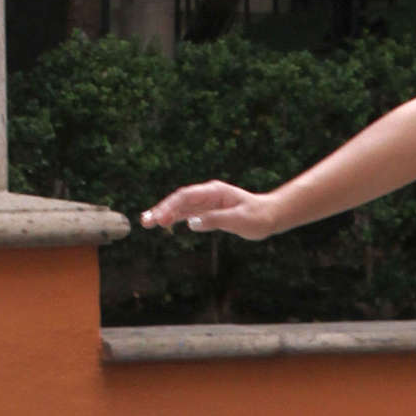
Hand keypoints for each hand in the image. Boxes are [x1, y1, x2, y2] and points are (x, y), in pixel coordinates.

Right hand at [141, 181, 276, 240]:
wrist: (270, 216)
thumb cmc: (257, 217)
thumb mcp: (238, 220)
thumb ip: (214, 220)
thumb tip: (191, 224)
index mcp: (214, 192)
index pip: (187, 197)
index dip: (171, 206)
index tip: (160, 218)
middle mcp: (207, 194)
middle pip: (179, 200)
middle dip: (162, 209)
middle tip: (145, 221)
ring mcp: (206, 202)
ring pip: (180, 206)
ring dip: (164, 213)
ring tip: (146, 222)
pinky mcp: (207, 211)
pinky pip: (186, 213)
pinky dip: (174, 218)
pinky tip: (162, 223)